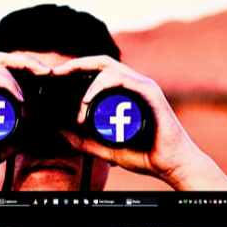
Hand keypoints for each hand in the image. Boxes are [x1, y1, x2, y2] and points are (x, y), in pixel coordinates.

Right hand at [0, 52, 51, 190]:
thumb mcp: (0, 145)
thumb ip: (16, 139)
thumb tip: (35, 132)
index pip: (6, 67)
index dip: (28, 67)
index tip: (48, 77)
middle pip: (3, 59)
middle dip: (28, 62)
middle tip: (48, 73)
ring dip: (18, 80)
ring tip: (27, 102)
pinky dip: (5, 82)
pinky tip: (18, 97)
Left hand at [52, 56, 226, 190]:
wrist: (171, 165)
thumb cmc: (145, 154)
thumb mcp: (105, 147)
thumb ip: (83, 140)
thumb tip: (60, 131)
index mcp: (125, 92)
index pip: (97, 71)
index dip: (76, 69)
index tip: (55, 78)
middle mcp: (133, 84)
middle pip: (100, 62)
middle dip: (75, 64)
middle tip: (55, 74)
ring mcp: (142, 85)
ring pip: (108, 68)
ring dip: (86, 83)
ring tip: (77, 106)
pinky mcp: (149, 91)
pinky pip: (120, 79)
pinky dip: (100, 86)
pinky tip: (87, 101)